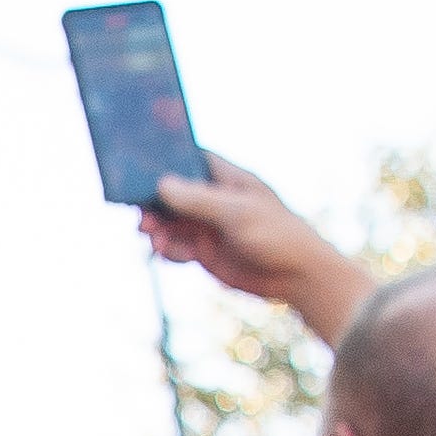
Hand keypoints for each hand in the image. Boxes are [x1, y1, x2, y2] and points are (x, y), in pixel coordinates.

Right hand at [140, 161, 374, 333]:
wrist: (297, 276)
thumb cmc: (276, 234)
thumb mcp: (236, 213)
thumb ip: (199, 200)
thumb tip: (161, 184)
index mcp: (227, 179)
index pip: (192, 159)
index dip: (168, 158)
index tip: (141, 161)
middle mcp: (215, 200)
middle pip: (173, 192)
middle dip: (153, 201)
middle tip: (139, 211)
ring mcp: (209, 226)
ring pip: (171, 222)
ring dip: (157, 228)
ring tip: (151, 236)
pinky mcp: (206, 252)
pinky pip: (177, 247)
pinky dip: (168, 250)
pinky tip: (166, 253)